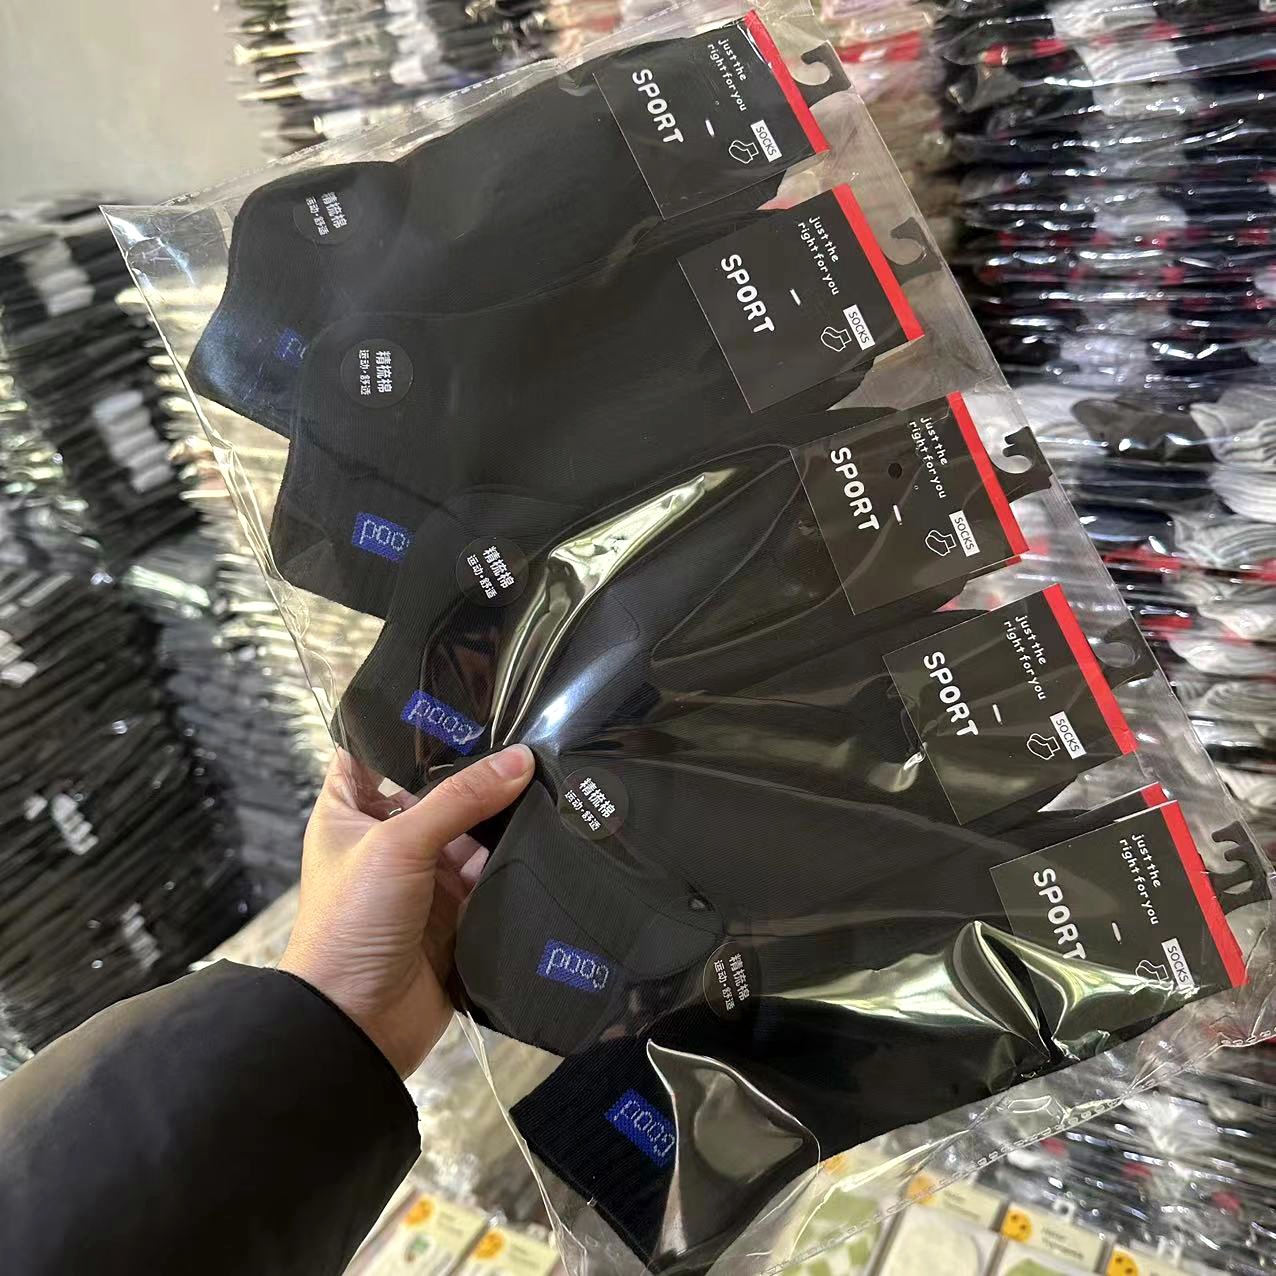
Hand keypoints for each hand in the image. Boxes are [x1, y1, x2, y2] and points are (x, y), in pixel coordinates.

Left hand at [280, 745, 534, 1077]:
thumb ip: (460, 799)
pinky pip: (495, 872)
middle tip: (529, 725)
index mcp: (349, 811)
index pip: (373, 749)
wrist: (357, 1027)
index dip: (406, 722)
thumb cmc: (350, 924)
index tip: (455, 687)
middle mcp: (388, 838)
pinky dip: (519, 855)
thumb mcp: (398, 845)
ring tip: (554, 767)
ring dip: (505, 810)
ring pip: (474, 829)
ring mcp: (426, 876)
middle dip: (478, 766)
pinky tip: (555, 824)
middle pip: (438, 787)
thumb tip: (522, 759)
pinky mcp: (460, 912)